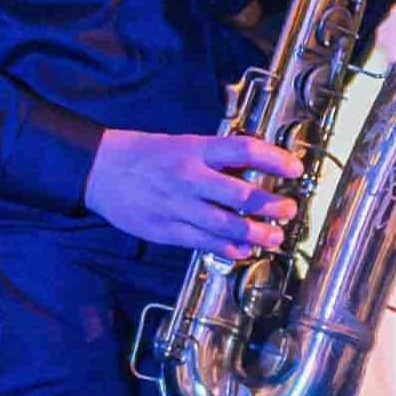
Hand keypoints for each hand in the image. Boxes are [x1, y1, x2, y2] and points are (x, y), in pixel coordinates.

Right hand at [88, 128, 301, 256]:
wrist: (100, 170)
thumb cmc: (146, 154)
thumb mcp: (183, 145)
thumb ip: (215, 159)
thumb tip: (253, 170)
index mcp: (196, 150)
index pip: (245, 150)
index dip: (275, 159)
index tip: (295, 168)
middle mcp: (190, 178)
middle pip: (241, 195)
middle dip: (271, 205)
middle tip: (288, 209)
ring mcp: (179, 207)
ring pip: (226, 225)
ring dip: (256, 234)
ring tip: (274, 237)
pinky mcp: (167, 230)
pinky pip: (204, 242)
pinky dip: (228, 248)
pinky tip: (243, 250)